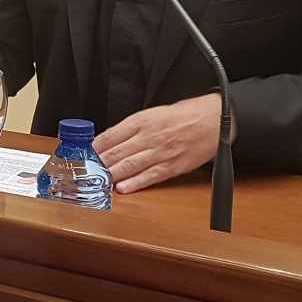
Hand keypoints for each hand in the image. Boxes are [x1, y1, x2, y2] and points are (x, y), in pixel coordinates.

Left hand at [93, 93, 222, 193]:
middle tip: (87, 172)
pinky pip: (150, 177)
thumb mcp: (155, 112)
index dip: (95, 147)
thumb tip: (112, 140)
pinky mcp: (173, 166)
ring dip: (112, 175)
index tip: (85, 154)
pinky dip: (135, 184)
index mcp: (143, 120)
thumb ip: (134, 127)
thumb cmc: (186, 114)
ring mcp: (161, 152)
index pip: (111, 135)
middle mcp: (150, 136)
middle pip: (117, 153)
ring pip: (130, 166)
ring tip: (99, 182)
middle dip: (99, 164)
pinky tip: (123, 189)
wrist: (216, 119)